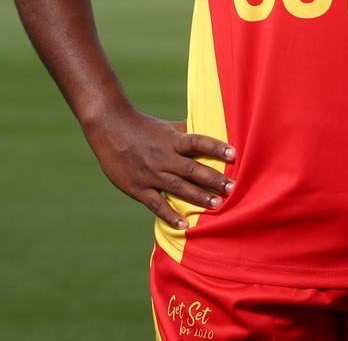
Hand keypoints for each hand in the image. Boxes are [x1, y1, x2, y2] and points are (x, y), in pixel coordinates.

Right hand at [84, 105, 235, 227]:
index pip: (198, 142)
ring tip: (217, 205)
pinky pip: (156, 203)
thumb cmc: (143, 126)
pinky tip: (184, 224)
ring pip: (178, 187)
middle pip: (192, 169)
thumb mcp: (167, 126)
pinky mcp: (138, 187)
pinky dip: (170, 214)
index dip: (216, 147)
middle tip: (232, 188)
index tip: (234, 154)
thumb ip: (187, 131)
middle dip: (213, 179)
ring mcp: (151, 174)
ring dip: (198, 197)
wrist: (110, 128)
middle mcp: (164, 157)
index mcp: (173, 140)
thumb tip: (210, 127)